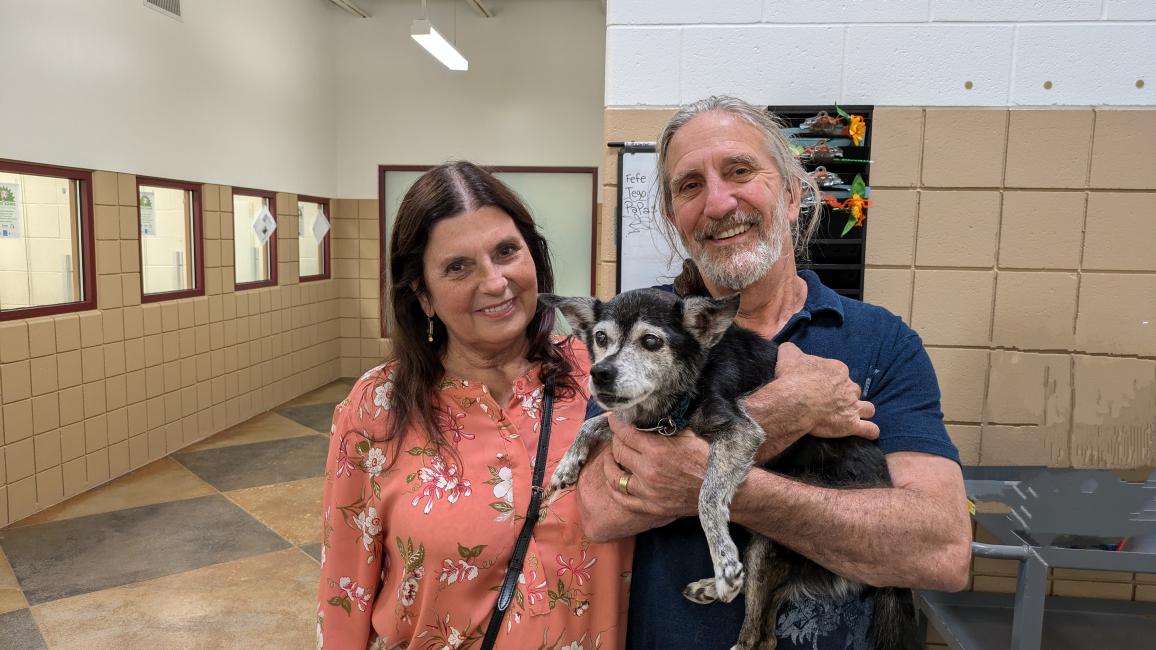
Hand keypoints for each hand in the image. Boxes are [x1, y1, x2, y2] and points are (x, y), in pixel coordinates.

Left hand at [602, 414, 706, 518]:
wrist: (722, 490)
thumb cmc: (707, 458)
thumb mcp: (688, 434)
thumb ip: (665, 425)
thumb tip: (648, 414)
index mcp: (657, 450)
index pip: (625, 432)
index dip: (616, 423)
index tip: (614, 418)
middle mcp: (648, 471)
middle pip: (618, 451)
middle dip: (616, 439)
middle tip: (619, 435)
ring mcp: (647, 492)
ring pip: (614, 476)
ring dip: (610, 463)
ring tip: (612, 455)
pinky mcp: (650, 507)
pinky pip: (622, 499)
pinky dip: (614, 488)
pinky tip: (614, 478)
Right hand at [743, 343, 877, 458]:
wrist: (795, 400)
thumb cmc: (793, 377)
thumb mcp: (789, 356)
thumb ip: (791, 349)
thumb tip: (788, 347)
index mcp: (837, 370)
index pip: (839, 373)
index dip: (830, 380)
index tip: (819, 385)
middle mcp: (849, 387)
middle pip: (853, 390)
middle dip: (846, 395)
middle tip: (832, 401)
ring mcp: (852, 406)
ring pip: (867, 408)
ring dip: (862, 411)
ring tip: (853, 415)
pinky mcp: (851, 424)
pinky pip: (870, 429)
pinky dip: (870, 431)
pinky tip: (867, 432)